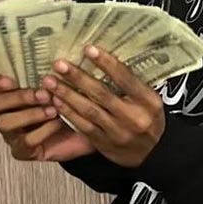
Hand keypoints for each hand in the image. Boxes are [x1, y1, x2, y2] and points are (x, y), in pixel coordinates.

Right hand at [0, 75, 94, 161]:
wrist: (87, 129)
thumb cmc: (68, 101)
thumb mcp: (59, 83)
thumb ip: (48, 72)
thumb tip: (50, 58)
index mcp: (7, 93)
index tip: (10, 81)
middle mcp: (4, 112)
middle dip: (18, 97)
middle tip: (44, 94)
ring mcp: (11, 133)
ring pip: (4, 123)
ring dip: (30, 114)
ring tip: (53, 110)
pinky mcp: (23, 151)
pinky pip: (24, 143)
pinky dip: (42, 131)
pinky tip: (57, 123)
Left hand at [42, 46, 165, 168]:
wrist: (152, 154)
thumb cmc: (148, 119)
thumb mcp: (150, 100)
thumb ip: (133, 84)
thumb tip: (107, 57)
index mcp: (148, 102)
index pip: (126, 79)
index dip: (107, 63)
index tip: (88, 49)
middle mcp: (134, 118)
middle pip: (102, 94)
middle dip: (78, 78)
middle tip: (59, 64)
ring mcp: (118, 133)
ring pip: (89, 111)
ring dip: (67, 95)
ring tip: (50, 81)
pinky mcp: (104, 144)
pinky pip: (83, 126)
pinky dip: (68, 113)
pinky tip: (56, 101)